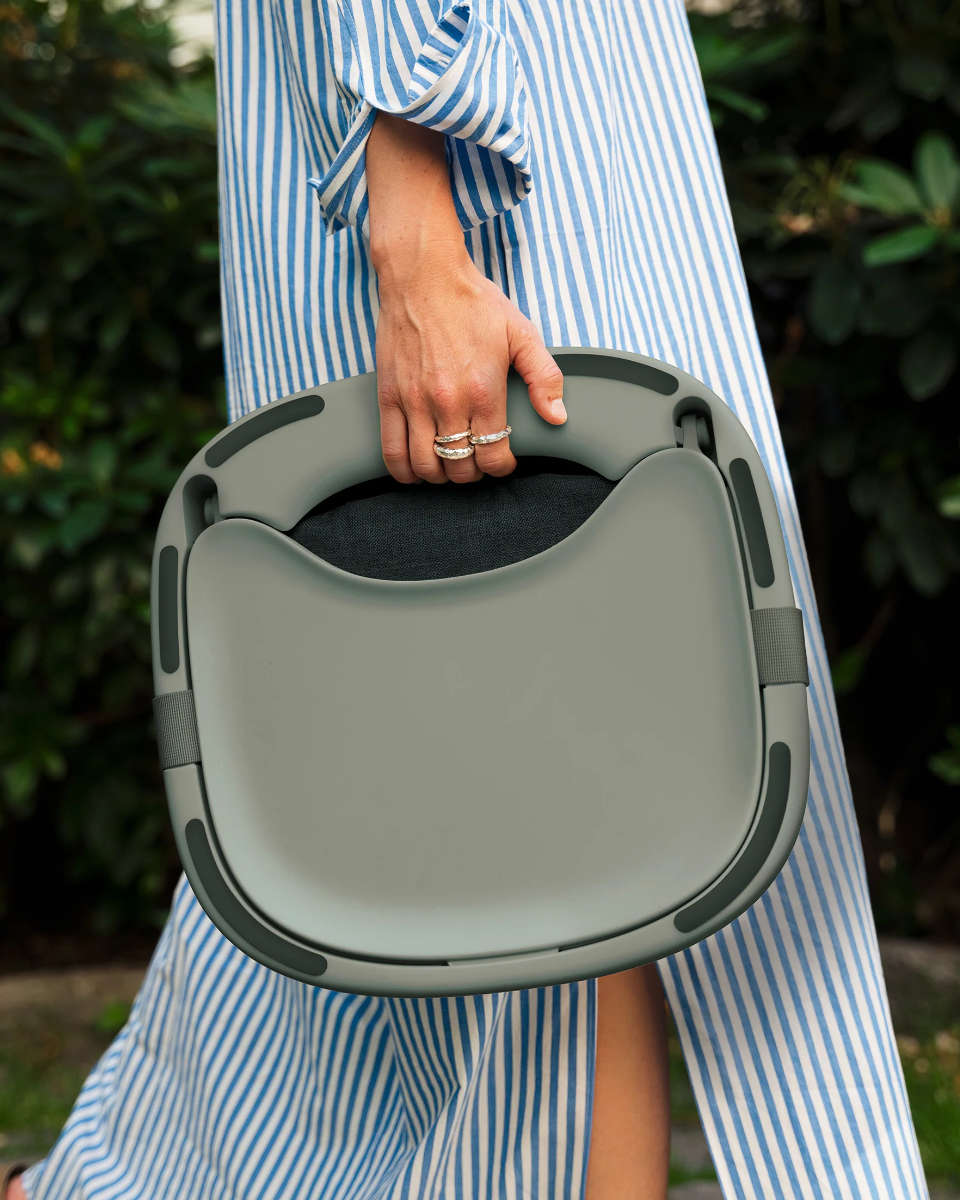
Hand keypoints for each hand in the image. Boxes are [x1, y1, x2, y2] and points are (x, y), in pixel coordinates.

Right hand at [373, 247, 566, 483]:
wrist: (423, 275)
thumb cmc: (472, 302)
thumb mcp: (521, 334)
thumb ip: (544, 377)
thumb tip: (557, 416)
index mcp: (484, 391)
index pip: (494, 455)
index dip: (501, 467)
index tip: (502, 461)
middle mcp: (448, 402)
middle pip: (460, 467)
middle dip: (472, 474)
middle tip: (476, 462)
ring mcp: (415, 401)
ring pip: (426, 465)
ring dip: (440, 475)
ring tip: (448, 465)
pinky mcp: (388, 396)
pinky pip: (391, 450)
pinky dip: (403, 470)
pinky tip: (415, 469)